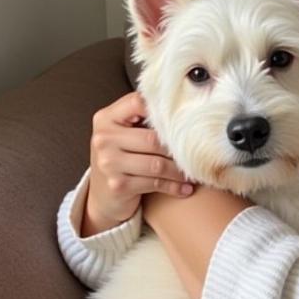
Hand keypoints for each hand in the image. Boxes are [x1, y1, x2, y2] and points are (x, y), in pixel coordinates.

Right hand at [81, 91, 194, 236]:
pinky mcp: (118, 186)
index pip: (137, 103)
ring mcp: (108, 163)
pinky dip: (174, 186)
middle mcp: (103, 139)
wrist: (103, 195)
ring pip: (157, 164)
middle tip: (196, 152)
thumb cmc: (121, 158)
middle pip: (153, 139)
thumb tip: (184, 107)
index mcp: (105, 119)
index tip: (183, 118)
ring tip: (193, 172)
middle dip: (177, 148)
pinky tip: (185, 188)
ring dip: (179, 170)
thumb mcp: (122, 134)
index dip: (162, 110)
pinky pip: (155, 183)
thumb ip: (141, 118)